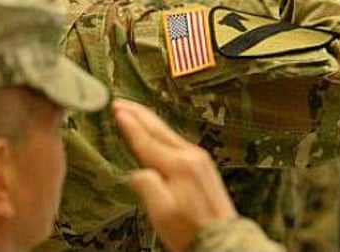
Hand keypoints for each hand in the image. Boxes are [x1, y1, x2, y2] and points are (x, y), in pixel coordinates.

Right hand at [112, 98, 237, 251]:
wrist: (222, 241)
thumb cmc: (190, 231)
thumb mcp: (162, 213)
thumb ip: (147, 187)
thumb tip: (137, 172)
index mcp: (178, 165)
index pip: (147, 140)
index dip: (130, 125)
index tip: (117, 110)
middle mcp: (191, 156)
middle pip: (159, 129)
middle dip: (138, 114)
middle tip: (121, 102)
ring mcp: (200, 159)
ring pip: (168, 133)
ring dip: (149, 121)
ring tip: (134, 112)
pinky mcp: (204, 166)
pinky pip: (177, 141)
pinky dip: (162, 132)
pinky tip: (157, 133)